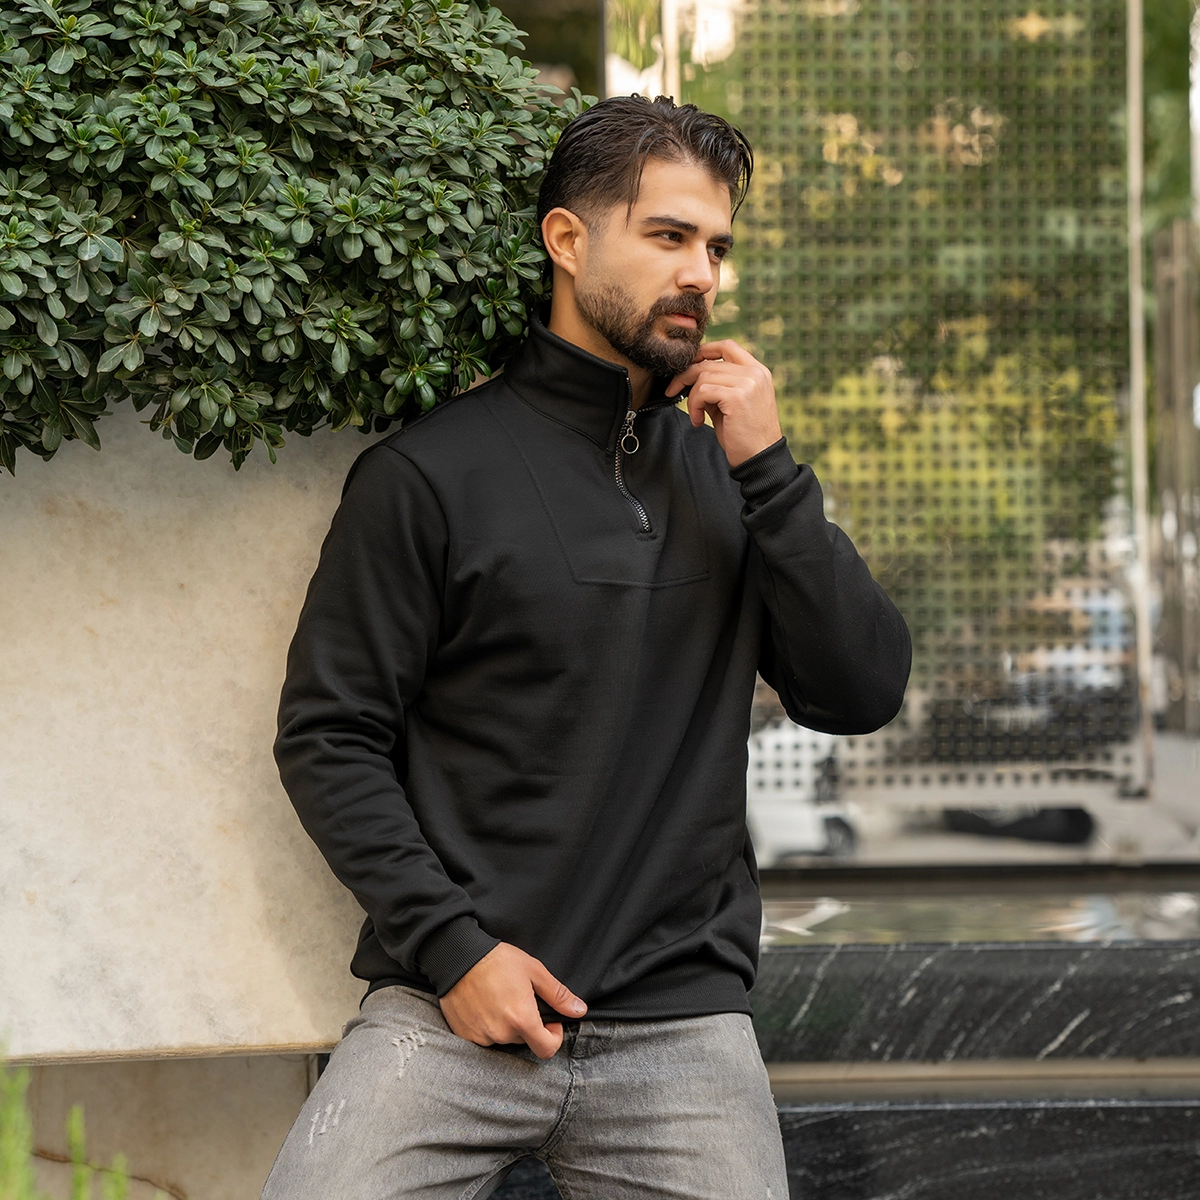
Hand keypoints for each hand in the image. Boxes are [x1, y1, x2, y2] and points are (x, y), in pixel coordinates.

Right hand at [439, 942, 586, 1058]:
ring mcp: (481, 1036)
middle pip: (524, 1041)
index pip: (546, 1049)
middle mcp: (501, 1033)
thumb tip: (579, 1010)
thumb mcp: (534, 971)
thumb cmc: (497, 960)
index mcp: (522, 1018)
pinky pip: (485, 1038)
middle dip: (527, 1025)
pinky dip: (488, 1026)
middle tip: (519, 999)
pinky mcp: (465, 1035)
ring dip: (507, 1025)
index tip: (549, 1021)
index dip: (553, 1037)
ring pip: (504, 1039)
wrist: (458, 956)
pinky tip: (485, 1005)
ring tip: (500, 999)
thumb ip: (558, 995)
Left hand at [666, 339, 782, 467]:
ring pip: (703, 376)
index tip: (687, 368)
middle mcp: (755, 372)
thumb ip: (718, 386)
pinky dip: (694, 406)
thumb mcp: (732, 404)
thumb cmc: (745, 436)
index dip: (703, 352)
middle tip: (672, 391)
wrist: (760, 459)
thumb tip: (692, 377)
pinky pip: (702, 391)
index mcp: (757, 371)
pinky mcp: (737, 396)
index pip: (727, 346)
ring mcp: (748, 383)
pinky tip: (698, 421)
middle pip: (708, 361)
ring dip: (691, 397)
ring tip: (696, 416)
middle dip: (685, 376)